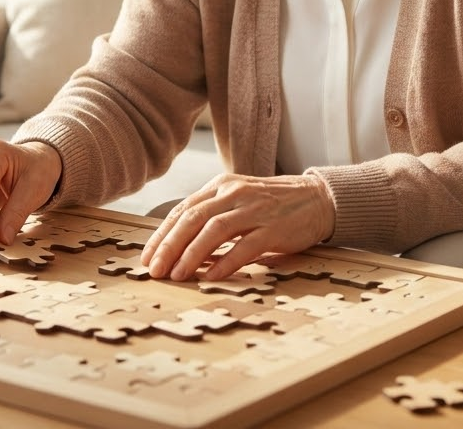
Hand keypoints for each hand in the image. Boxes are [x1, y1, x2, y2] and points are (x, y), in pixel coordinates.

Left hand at [140, 173, 334, 281]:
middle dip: (169, 245)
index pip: (183, 209)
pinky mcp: (273, 228)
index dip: (162, 234)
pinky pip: (244, 246)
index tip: (147, 257)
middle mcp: (234, 194)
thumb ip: (212, 217)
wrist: (316, 199)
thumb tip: (180, 248)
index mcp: (221, 186)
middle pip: (193, 218)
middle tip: (154, 270)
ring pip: (214, 230)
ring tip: (177, 275)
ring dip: (192, 254)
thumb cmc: (271, 204)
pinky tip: (212, 277)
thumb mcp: (237, 201)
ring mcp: (254, 209)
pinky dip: (226, 262)